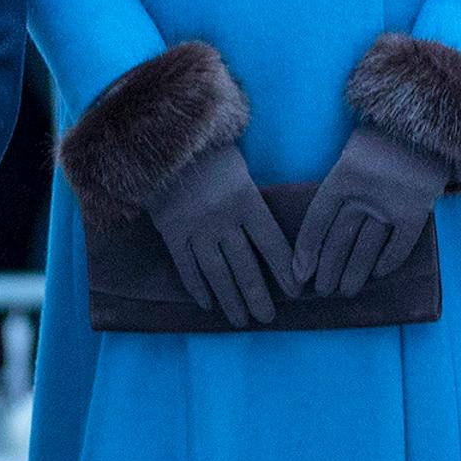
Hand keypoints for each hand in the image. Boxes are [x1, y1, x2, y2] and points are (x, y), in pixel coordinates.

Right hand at [149, 138, 295, 325]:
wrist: (165, 138)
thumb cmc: (209, 151)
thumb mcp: (240, 171)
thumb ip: (251, 203)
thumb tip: (268, 241)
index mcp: (246, 200)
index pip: (272, 244)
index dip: (285, 271)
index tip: (296, 293)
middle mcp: (223, 219)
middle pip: (246, 267)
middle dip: (258, 297)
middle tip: (267, 319)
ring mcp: (196, 228)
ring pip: (217, 274)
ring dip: (231, 301)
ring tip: (240, 321)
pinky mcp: (171, 232)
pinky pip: (187, 267)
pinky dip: (198, 288)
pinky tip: (208, 304)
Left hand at [292, 123, 450, 297]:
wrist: (430, 122)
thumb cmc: (385, 133)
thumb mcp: (354, 149)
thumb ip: (342, 180)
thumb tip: (327, 217)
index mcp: (343, 176)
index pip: (317, 220)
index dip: (306, 249)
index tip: (299, 273)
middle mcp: (364, 194)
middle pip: (339, 240)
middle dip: (328, 269)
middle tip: (322, 291)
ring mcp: (391, 205)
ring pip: (365, 249)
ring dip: (354, 273)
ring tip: (345, 290)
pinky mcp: (417, 212)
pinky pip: (399, 245)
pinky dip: (388, 261)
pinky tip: (377, 274)